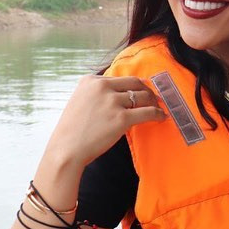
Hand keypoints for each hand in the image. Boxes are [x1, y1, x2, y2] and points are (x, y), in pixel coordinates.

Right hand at [44, 75, 165, 169]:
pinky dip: (157, 114)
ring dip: (154, 103)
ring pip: (143, 97)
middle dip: (147, 91)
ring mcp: (112, 102)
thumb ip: (97, 95)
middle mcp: (102, 87)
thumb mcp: (80, 101)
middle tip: (154, 99)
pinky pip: (148, 112)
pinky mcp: (121, 118)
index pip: (120, 78)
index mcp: (91, 81)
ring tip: (158, 109)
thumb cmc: (72, 131)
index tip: (142, 91)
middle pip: (135, 83)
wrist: (66, 149)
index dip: (135, 86)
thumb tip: (120, 96)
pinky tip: (161, 118)